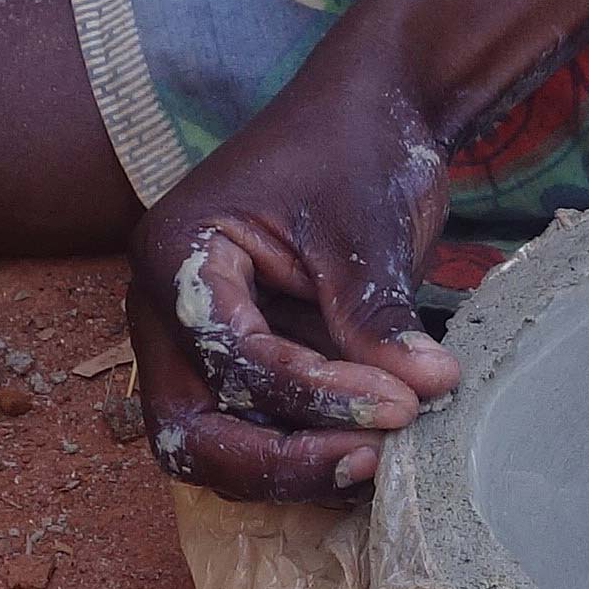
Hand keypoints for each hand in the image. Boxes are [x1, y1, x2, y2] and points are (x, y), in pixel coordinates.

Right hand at [124, 38, 464, 498]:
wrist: (365, 120)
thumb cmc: (350, 149)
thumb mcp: (364, 228)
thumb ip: (377, 315)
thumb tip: (425, 391)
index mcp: (175, 257)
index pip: (227, 357)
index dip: (311, 395)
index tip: (398, 405)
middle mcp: (164, 312)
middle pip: (189, 430)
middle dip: (277, 461)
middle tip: (372, 461)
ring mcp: (193, 345)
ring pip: (213, 447)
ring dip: (291, 469)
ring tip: (380, 459)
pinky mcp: (236, 366)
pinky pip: (250, 434)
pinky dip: (304, 454)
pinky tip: (372, 450)